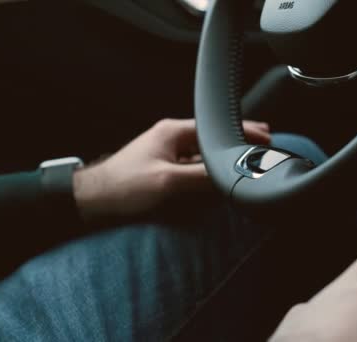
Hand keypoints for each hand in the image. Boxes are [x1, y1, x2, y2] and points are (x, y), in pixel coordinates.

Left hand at [73, 119, 270, 220]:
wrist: (89, 202)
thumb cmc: (122, 187)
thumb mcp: (167, 182)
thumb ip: (203, 177)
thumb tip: (232, 175)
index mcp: (173, 132)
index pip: (216, 126)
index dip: (242, 131)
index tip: (266, 138)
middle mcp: (171, 139)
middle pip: (213, 137)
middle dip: (237, 141)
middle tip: (264, 146)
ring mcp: (167, 155)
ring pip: (205, 153)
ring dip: (224, 157)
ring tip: (247, 163)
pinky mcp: (162, 171)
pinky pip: (195, 167)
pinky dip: (211, 170)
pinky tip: (222, 178)